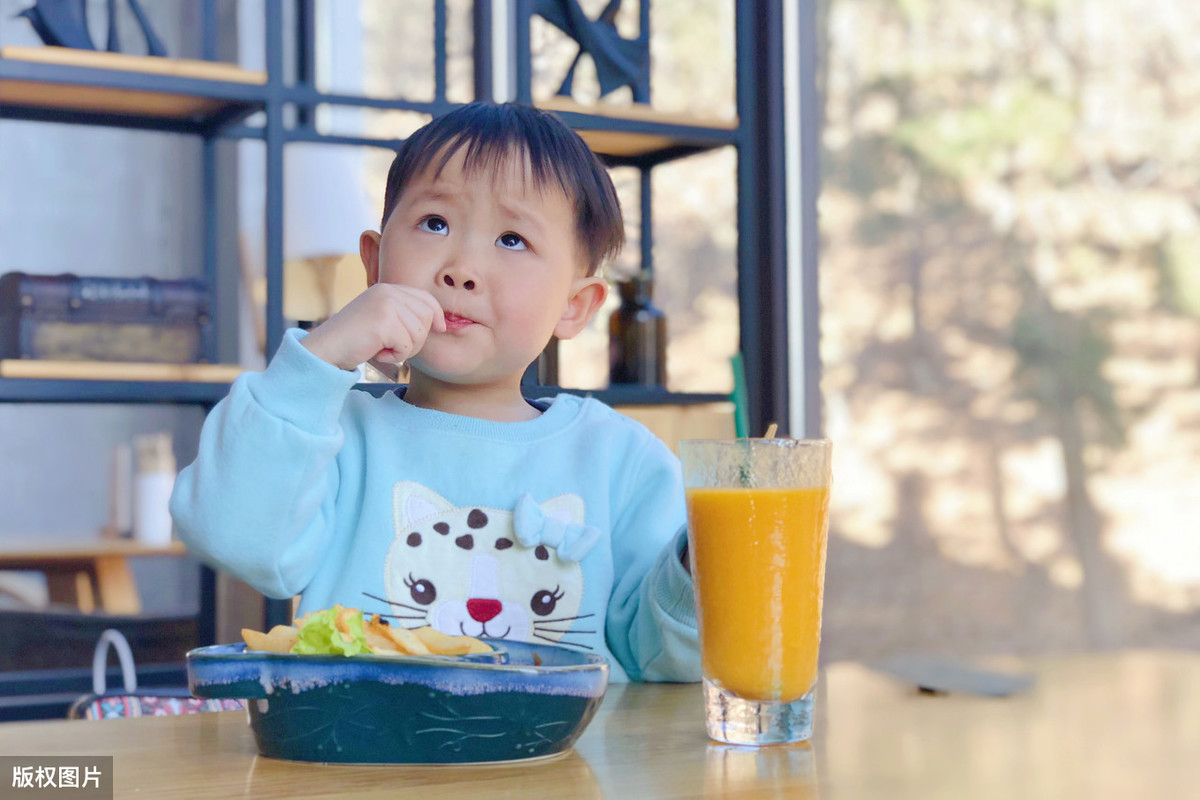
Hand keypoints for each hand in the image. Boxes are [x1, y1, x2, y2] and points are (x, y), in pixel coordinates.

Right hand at [301, 284, 445, 371]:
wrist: (325, 349)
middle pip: (427, 316)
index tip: (440, 328)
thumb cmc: (354, 339)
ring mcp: (385, 305)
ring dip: (405, 349)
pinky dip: (395, 356)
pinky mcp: (383, 322)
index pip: (425, 298)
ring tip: (382, 348)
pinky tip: (377, 351)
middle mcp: (387, 291)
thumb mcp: (381, 319)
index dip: (436, 314)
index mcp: (387, 288)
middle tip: (395, 346)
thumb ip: (404, 315)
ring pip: (419, 334)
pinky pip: (407, 346)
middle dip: (418, 338)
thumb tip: (441, 323)